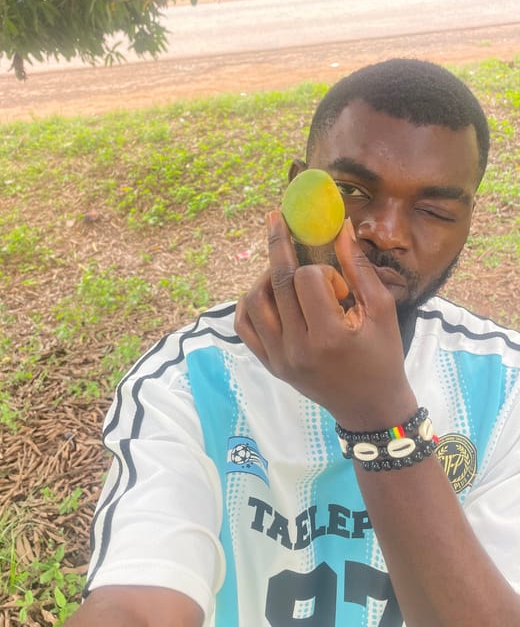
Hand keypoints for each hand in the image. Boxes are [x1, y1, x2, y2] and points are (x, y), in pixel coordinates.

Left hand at [235, 211, 416, 429]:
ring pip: (254, 302)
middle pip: (277, 284)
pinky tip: (266, 292)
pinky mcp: (269, 365)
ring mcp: (278, 359)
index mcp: (329, 336)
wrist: (369, 407)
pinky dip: (249, 303)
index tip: (338, 286)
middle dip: (279, 246)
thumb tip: (340, 226)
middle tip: (277, 220)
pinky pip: (244, 326)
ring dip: (265, 277)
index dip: (322, 271)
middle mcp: (297, 349)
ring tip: (282, 270)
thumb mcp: (381, 310)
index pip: (307, 279)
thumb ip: (359, 267)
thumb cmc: (382, 356)